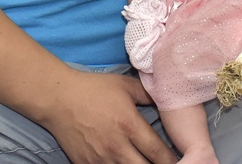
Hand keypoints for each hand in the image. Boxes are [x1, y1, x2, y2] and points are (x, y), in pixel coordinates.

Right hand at [38, 69, 177, 163]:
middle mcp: (117, 146)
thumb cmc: (94, 89)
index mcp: (129, 125)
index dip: (173, 161)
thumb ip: (149, 94)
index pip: (158, 152)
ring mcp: (101, 159)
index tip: (183, 161)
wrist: (58, 99)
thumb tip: (169, 99)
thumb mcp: (125, 86)